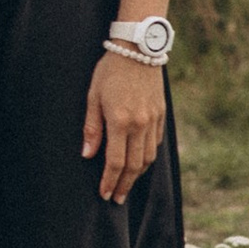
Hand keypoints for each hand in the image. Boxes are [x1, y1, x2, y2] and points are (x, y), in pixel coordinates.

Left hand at [81, 49, 166, 202]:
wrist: (138, 48)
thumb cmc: (110, 71)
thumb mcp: (93, 96)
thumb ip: (92, 128)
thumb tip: (88, 155)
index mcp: (120, 121)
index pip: (115, 162)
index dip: (109, 181)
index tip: (104, 194)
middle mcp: (140, 124)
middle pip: (134, 165)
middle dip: (124, 185)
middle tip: (116, 199)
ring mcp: (153, 120)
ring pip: (148, 157)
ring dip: (137, 175)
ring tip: (127, 185)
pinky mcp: (161, 114)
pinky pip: (156, 143)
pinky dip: (148, 157)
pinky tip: (139, 163)